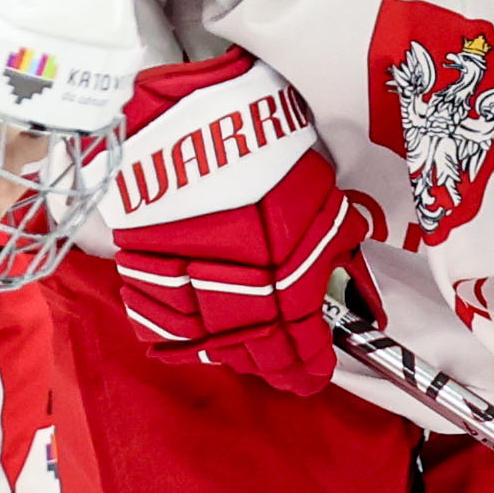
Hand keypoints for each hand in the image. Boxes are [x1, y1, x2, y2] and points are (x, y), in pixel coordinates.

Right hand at [99, 53, 345, 393]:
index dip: (309, 363)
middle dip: (273, 367)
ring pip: (207, 340)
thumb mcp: (319, 195)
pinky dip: (181, 335)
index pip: (299, 340)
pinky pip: (159, 317)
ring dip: (231, 355)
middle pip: (253, 347)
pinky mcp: (144, 266)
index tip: (315, 373)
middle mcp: (234, 288)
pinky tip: (199, 340)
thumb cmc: (267, 147)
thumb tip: (349, 281)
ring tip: (249, 361)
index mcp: (286, 276)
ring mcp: (184, 281)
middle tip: (287, 377)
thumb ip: (333, 245)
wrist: (194, 115)